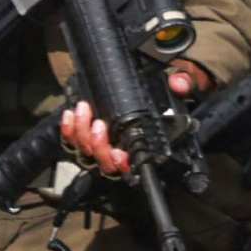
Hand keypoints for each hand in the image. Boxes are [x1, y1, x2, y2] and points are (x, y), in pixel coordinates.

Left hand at [58, 63, 208, 176]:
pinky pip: (71, 141)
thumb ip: (183, 85)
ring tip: (83, 110)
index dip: (121, 165)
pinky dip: (67, 129)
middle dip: (97, 145)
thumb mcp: (177, 89)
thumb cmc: (164, 97)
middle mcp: (120, 152)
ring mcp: (101, 146)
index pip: (131, 167)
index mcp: (143, 149)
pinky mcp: (85, 135)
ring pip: (84, 152)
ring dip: (80, 133)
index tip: (119, 154)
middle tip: (99, 123)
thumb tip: (179, 83)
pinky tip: (70, 113)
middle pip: (102, 162)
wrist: (148, 91)